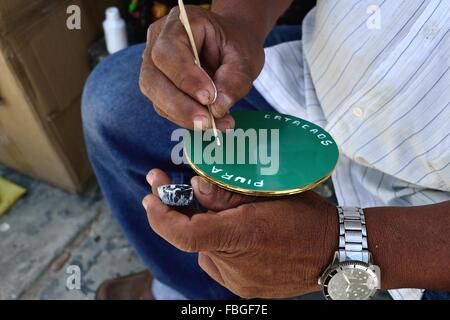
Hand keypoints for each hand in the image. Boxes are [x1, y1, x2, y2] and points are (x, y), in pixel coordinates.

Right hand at [139, 6, 264, 129]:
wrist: (230, 46)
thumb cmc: (235, 45)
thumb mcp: (245, 57)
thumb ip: (235, 79)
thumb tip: (218, 108)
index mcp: (180, 23)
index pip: (169, 51)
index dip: (185, 77)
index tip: (209, 97)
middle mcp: (158, 41)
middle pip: (153, 78)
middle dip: (180, 105)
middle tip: (207, 122)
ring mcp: (154, 65)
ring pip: (156, 96)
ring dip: (183, 116)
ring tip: (216, 125)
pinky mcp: (159, 87)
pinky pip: (164, 107)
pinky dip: (186, 119)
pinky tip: (211, 123)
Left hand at [143, 169, 337, 298]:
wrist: (336, 251)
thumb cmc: (306, 216)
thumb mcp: (268, 193)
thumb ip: (225, 193)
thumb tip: (194, 186)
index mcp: (241, 237)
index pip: (183, 234)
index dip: (160, 216)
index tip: (150, 196)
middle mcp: (235, 267)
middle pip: (193, 239)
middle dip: (184, 214)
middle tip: (181, 189)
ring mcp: (240, 283)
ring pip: (205, 251)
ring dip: (205, 231)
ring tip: (226, 213)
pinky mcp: (247, 289)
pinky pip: (220, 264)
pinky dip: (219, 246)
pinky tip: (237, 233)